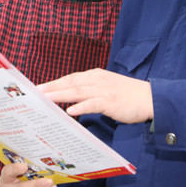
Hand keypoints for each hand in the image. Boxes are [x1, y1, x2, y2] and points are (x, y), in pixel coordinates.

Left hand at [38, 69, 152, 123]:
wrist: (151, 98)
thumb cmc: (128, 95)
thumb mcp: (107, 88)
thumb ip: (90, 91)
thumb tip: (72, 100)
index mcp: (95, 75)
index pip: (70, 78)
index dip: (54, 83)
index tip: (38, 88)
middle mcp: (97, 80)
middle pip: (70, 82)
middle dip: (51, 87)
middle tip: (35, 93)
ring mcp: (104, 90)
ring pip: (77, 91)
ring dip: (60, 94)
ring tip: (46, 99)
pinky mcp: (111, 102)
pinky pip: (92, 104)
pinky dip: (81, 107)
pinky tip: (70, 111)